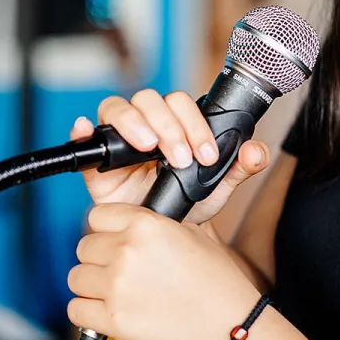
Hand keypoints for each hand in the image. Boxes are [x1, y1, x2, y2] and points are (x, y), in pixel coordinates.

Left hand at [66, 204, 261, 339]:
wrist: (229, 326)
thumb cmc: (217, 281)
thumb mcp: (191, 233)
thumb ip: (152, 222)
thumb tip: (126, 221)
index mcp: (145, 225)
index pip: (97, 216)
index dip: (107, 229)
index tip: (116, 240)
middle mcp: (127, 252)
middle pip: (83, 247)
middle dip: (100, 258)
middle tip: (123, 271)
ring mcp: (117, 287)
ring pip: (76, 277)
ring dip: (92, 285)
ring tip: (118, 292)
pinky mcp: (113, 320)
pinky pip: (76, 310)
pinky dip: (89, 313)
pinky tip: (110, 311)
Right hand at [71, 90, 270, 223]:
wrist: (163, 239)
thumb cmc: (186, 207)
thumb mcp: (216, 188)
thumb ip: (239, 168)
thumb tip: (257, 151)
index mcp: (174, 125)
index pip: (180, 103)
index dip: (193, 124)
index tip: (206, 154)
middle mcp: (145, 126)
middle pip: (148, 100)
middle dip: (168, 125)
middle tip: (180, 157)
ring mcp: (118, 142)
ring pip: (117, 109)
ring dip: (133, 123)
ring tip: (148, 147)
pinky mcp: (97, 163)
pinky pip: (84, 138)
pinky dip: (82, 129)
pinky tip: (86, 130)